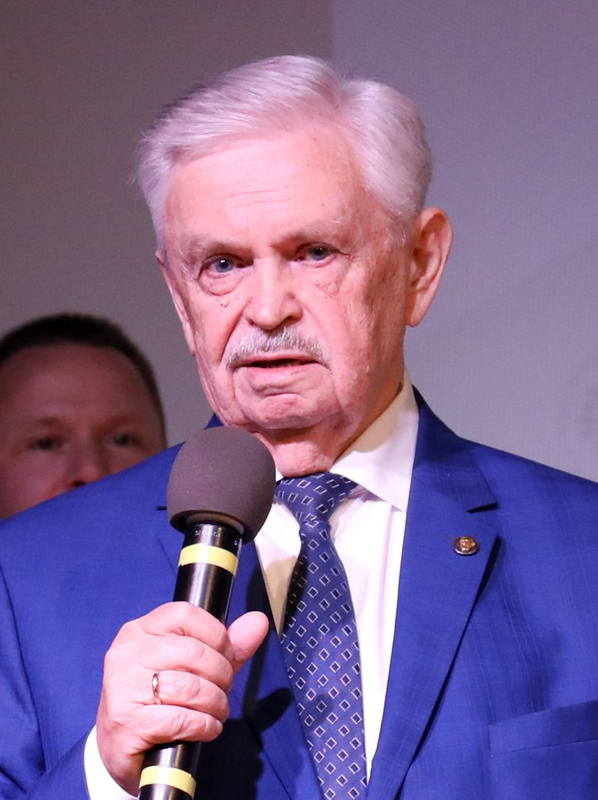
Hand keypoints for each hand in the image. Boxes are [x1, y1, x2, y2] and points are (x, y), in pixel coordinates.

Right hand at [95, 602, 268, 793]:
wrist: (118, 749)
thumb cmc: (157, 700)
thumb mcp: (190, 667)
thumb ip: (225, 646)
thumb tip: (258, 621)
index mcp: (139, 631)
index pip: (186, 614)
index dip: (216, 635)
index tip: (225, 655)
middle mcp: (127, 653)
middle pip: (194, 652)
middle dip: (221, 675)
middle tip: (223, 690)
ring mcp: (123, 687)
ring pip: (191, 687)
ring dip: (216, 704)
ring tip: (217, 712)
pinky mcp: (127, 723)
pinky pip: (182, 718)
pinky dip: (204, 726)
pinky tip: (206, 728)